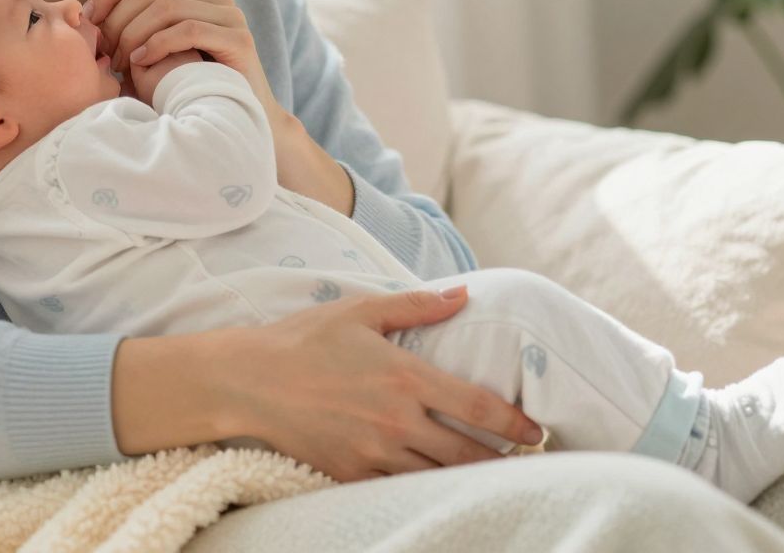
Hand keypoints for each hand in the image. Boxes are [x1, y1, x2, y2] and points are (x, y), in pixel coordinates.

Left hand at [84, 0, 286, 125]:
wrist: (237, 119)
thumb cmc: (186, 89)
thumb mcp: (153, 52)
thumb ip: (131, 28)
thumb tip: (87, 15)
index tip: (88, 24)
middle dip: (118, 22)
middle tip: (106, 56)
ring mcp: (229, 15)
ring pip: (165, 7)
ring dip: (134, 36)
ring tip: (122, 65)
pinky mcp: (238, 39)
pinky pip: (188, 30)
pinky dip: (158, 44)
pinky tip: (142, 63)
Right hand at [217, 286, 543, 481]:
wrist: (247, 381)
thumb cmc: (304, 340)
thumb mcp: (362, 310)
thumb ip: (418, 306)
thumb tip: (464, 295)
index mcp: (406, 376)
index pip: (479, 408)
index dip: (516, 425)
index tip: (536, 431)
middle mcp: (396, 420)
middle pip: (467, 454)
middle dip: (502, 460)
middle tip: (524, 459)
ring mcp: (373, 452)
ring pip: (437, 477)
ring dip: (467, 477)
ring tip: (491, 473)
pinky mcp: (350, 473)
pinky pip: (399, 488)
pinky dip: (424, 486)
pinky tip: (437, 481)